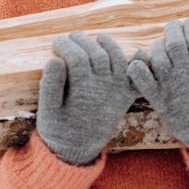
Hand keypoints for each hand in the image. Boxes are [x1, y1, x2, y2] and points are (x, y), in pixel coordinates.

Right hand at [36, 32, 136, 165]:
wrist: (78, 151)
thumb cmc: (59, 129)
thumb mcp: (48, 111)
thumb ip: (50, 86)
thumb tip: (55, 60)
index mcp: (83, 90)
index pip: (76, 57)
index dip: (66, 45)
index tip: (56, 41)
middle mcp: (104, 88)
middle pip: (96, 53)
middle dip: (82, 41)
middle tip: (70, 37)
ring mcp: (117, 91)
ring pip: (117, 59)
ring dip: (108, 45)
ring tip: (97, 38)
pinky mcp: (125, 97)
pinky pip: (136, 78)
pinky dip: (140, 64)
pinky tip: (138, 53)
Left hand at [127, 17, 188, 167]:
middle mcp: (185, 74)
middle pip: (173, 41)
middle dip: (174, 29)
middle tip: (176, 28)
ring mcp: (169, 87)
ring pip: (156, 56)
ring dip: (159, 45)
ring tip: (165, 46)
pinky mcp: (157, 100)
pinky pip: (141, 80)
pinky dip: (137, 68)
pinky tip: (142, 62)